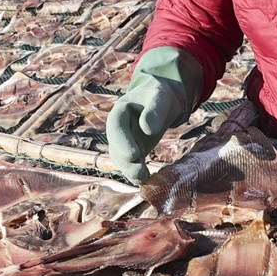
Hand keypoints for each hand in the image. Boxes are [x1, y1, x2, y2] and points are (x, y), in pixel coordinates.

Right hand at [103, 46, 204, 180]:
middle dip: (126, 162)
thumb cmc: (159, 96)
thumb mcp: (159, 97)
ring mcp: (123, 142)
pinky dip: (137, 174)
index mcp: (120, 112)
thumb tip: (148, 130)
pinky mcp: (132, 151)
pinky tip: (147, 179)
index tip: (134, 154)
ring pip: (121, 160)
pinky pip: (130, 165)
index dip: (121, 142)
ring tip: (145, 178)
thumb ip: (154, 110)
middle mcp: (118, 129)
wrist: (161, 101)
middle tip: (140, 172)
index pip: (115, 127)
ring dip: (130, 171)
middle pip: (115, 147)